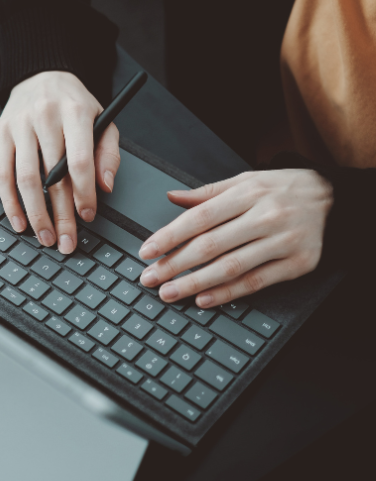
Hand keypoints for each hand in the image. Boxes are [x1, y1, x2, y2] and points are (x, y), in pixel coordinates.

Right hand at [0, 71, 120, 253]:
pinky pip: (1, 174)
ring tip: (45, 237)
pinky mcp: (0, 134)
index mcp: (75, 113)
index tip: (88, 216)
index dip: (84, 193)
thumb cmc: (74, 104)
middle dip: (60, 214)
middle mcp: (44, 117)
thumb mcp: (103, 120)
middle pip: (52, 176)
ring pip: (25, 179)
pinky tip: (19, 221)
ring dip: (35, 214)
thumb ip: (108, 154)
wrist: (41, 74)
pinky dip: (10, 202)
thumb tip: (104, 187)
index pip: (78, 161)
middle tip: (66, 241)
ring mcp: (19, 126)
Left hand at [138, 170, 332, 306]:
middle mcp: (265, 217)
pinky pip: (256, 282)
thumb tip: (171, 197)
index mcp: (247, 194)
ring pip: (231, 267)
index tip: (147, 251)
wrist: (332, 197)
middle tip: (150, 278)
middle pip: (210, 245)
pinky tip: (204, 299)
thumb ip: (207, 193)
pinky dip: (228, 293)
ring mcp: (282, 242)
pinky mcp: (297, 264)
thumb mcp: (244, 181)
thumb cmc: (281, 189)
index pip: (199, 218)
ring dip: (195, 283)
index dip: (169, 236)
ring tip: (169, 293)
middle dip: (175, 264)